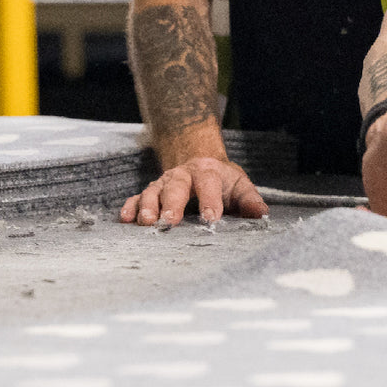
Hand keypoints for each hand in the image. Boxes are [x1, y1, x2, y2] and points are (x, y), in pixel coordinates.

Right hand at [119, 156, 268, 226]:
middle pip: (176, 185)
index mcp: (207, 172)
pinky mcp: (151, 192)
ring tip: (147, 223)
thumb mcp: (240, 186)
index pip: (208, 183)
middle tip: (169, 221)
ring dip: (148, 206)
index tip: (211, 218)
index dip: (209, 200)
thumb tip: (261, 214)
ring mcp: (164, 183)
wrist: (200, 163)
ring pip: (152, 191)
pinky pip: (137, 198)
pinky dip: (130, 207)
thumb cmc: (223, 181)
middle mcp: (182, 175)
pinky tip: (125, 220)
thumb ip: (250, 200)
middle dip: (172, 203)